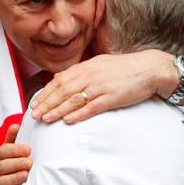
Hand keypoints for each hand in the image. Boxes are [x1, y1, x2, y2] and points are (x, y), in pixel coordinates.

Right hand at [0, 123, 30, 184]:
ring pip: (0, 182)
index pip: (1, 152)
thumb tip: (17, 125)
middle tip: (29, 162)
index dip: (14, 150)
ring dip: (13, 178)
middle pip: (1, 167)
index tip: (27, 149)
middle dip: (16, 164)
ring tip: (25, 175)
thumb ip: (9, 143)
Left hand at [29, 50, 178, 123]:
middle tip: (34, 114)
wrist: (149, 68)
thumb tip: (60, 78)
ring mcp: (101, 86)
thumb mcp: (99, 63)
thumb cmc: (125, 68)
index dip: (45, 92)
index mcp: (86, 67)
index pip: (59, 80)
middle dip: (46, 103)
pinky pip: (92, 107)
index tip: (35, 103)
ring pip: (74, 100)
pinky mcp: (112, 97)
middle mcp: (90, 75)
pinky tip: (68, 120)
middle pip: (63, 91)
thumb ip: (80, 71)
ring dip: (58, 110)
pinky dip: (79, 114)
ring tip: (46, 119)